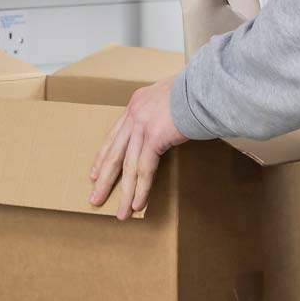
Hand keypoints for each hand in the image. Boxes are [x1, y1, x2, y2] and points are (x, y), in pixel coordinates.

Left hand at [88, 76, 187, 219]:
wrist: (205, 87)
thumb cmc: (196, 92)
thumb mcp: (171, 97)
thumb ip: (162, 111)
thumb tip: (166, 126)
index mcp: (136, 103)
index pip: (114, 134)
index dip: (103, 156)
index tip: (94, 173)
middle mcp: (134, 113)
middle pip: (114, 152)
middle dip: (104, 178)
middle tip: (94, 197)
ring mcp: (142, 125)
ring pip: (127, 165)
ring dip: (124, 192)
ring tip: (120, 213)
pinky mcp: (154, 137)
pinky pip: (145, 169)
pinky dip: (141, 188)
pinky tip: (137, 204)